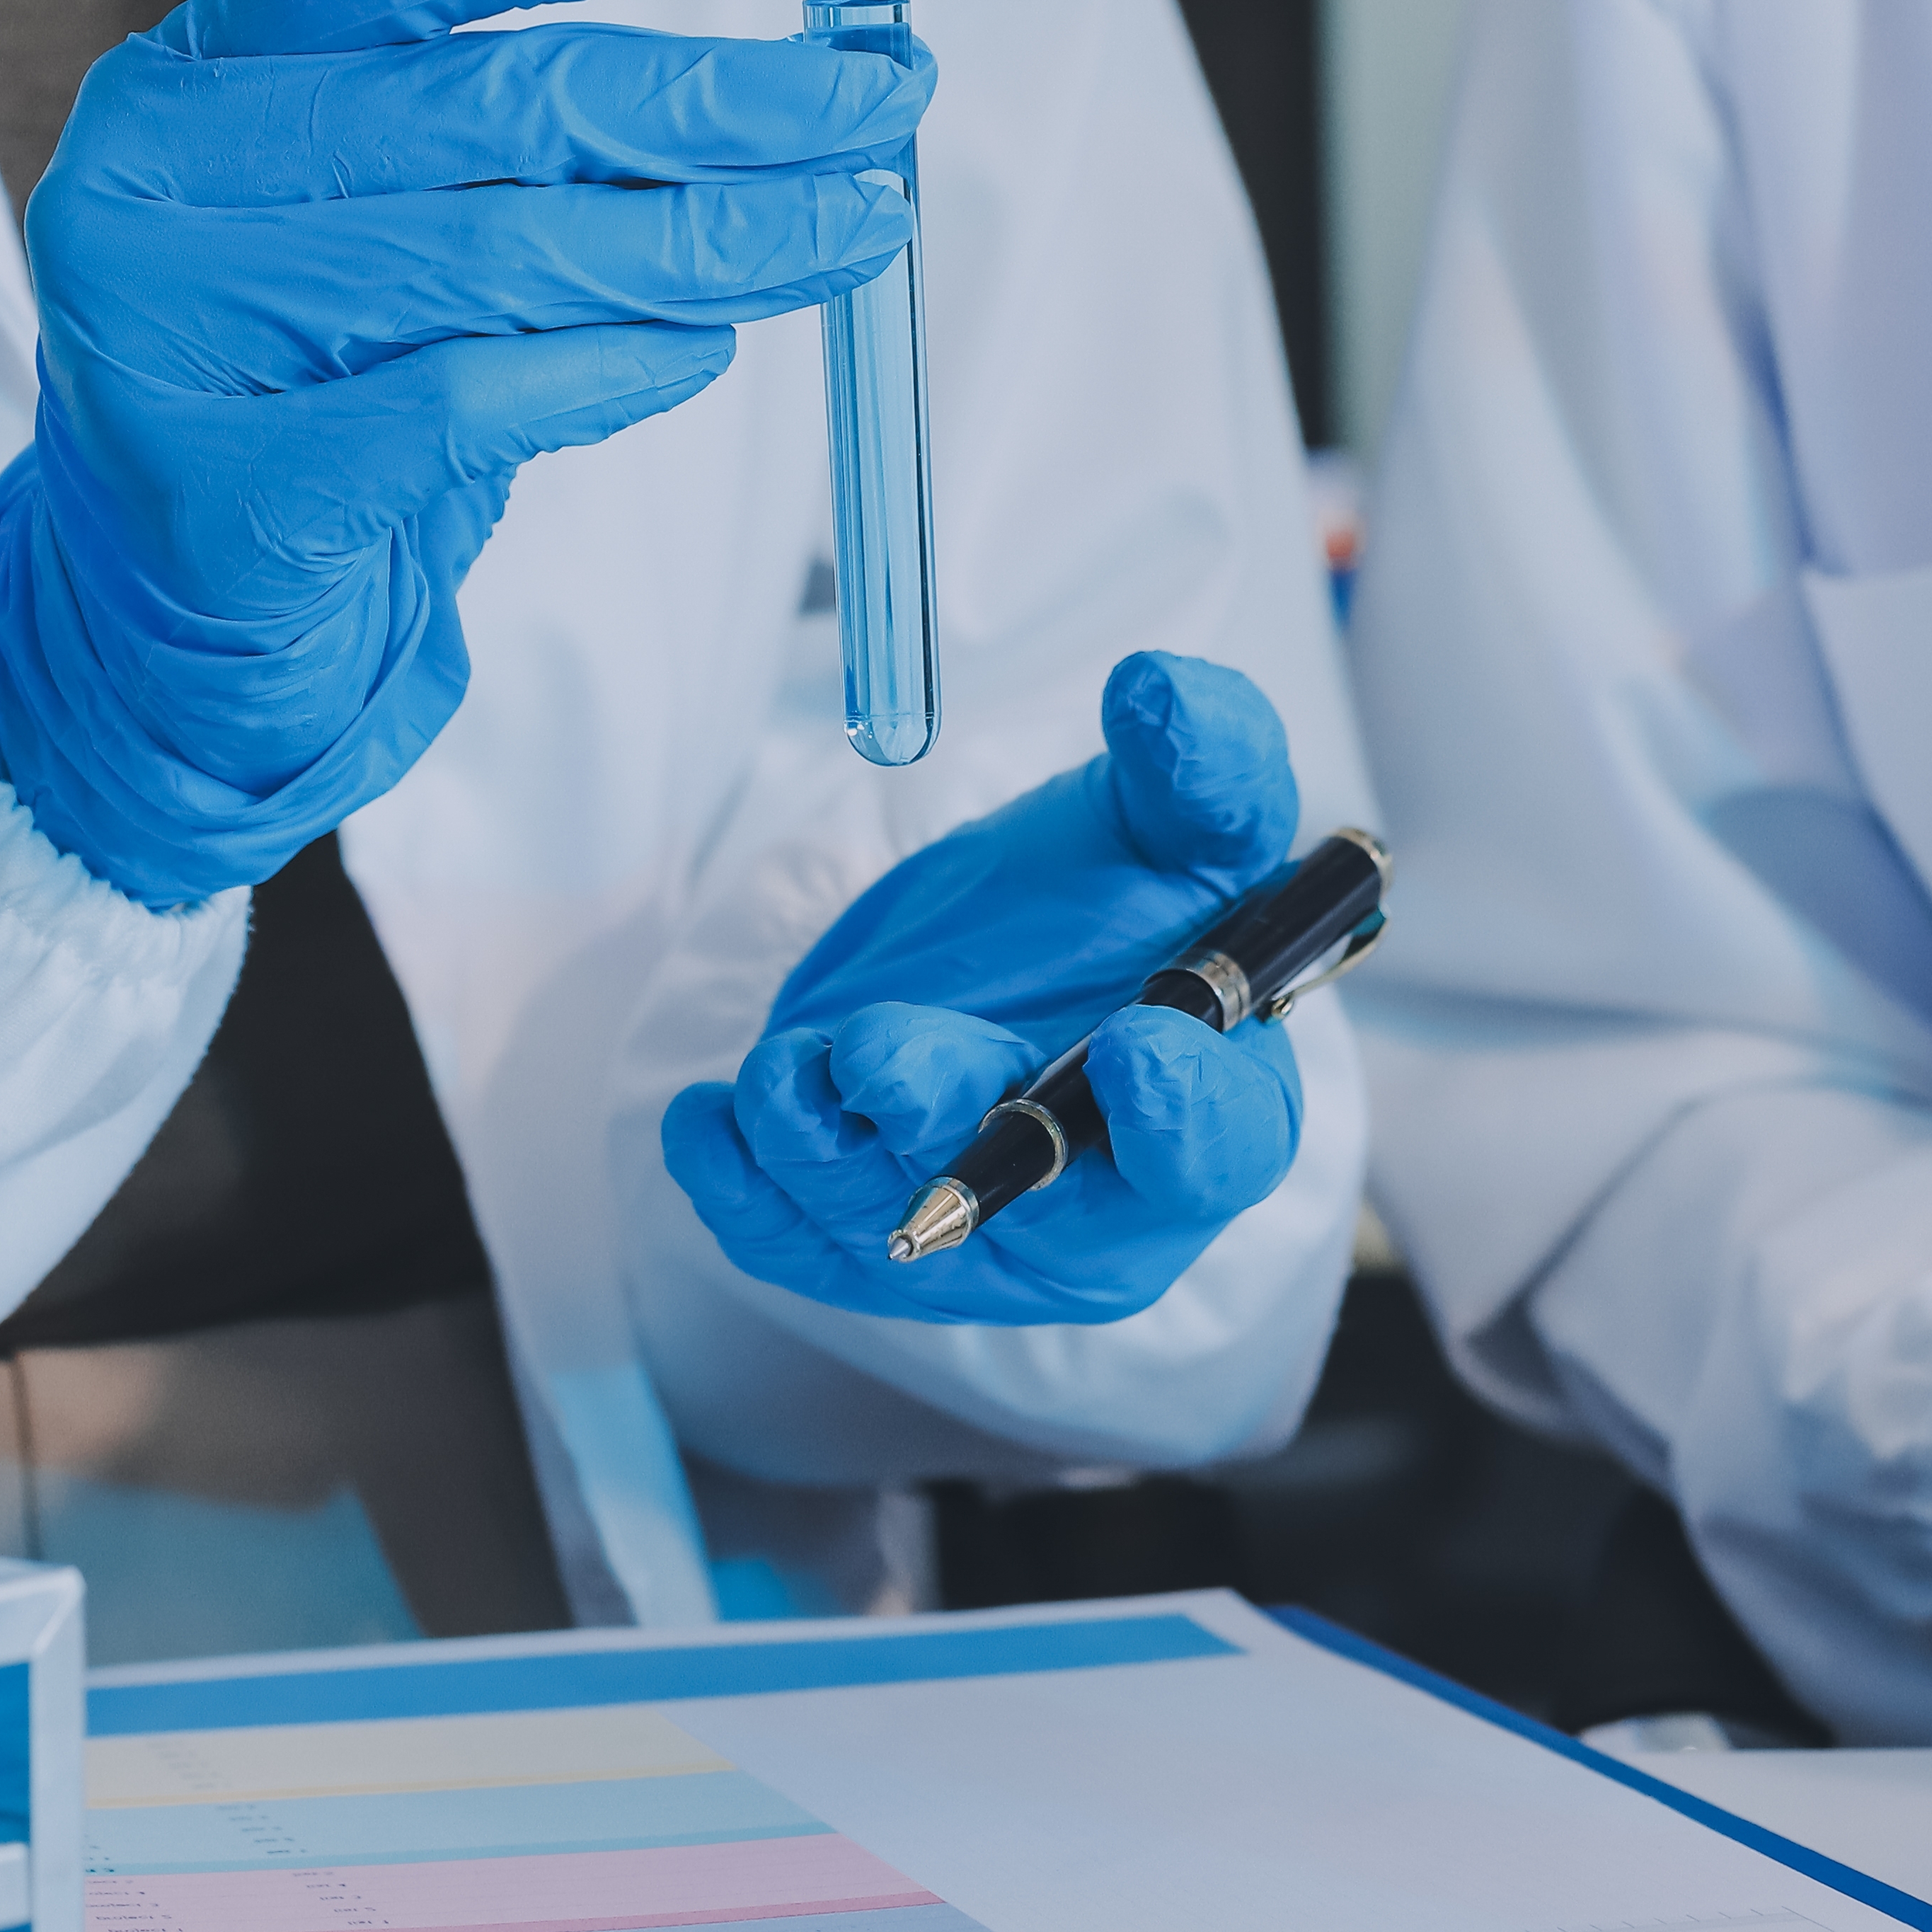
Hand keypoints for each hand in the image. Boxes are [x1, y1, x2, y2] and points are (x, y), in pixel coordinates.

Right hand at [0, 0, 925, 908]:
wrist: (166, 616)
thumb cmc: (306, 385)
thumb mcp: (383, 225)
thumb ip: (519, 147)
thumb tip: (780, 92)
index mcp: (188, 74)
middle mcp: (150, 179)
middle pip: (480, 102)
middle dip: (714, 101)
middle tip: (877, 109)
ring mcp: (164, 335)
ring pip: (492, 254)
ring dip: (703, 242)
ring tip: (842, 233)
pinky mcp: (220, 491)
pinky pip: (460, 405)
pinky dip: (608, 372)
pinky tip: (705, 351)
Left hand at [661, 652, 1307, 1324]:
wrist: (1006, 958)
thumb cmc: (1123, 910)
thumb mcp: (1177, 826)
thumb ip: (1203, 767)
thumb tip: (1161, 692)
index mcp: (1216, 1110)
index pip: (1218, 1147)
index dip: (1185, 1112)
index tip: (1139, 1043)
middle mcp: (1096, 1203)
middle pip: (1032, 1199)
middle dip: (949, 1125)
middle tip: (884, 1052)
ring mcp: (972, 1236)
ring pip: (886, 1208)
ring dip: (823, 1129)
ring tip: (794, 1056)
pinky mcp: (860, 1240)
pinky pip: (784, 1232)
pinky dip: (737, 1173)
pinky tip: (713, 1114)